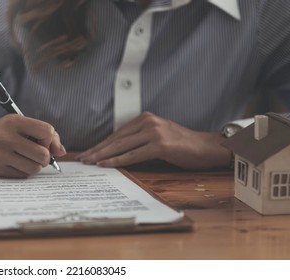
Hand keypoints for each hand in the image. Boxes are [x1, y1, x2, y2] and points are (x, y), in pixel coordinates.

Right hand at [0, 115, 65, 177]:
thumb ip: (41, 134)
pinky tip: (14, 164)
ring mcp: (0, 154)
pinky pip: (22, 175)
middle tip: (36, 155)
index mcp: (14, 121)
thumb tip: (62, 151)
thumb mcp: (16, 125)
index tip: (46, 144)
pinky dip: (23, 172)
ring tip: (25, 160)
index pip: (47, 131)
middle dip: (45, 158)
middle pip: (43, 154)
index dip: (51, 140)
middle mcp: (6, 137)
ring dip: (34, 166)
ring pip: (34, 168)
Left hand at [76, 112, 230, 169]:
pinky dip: (117, 161)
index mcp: (145, 119)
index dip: (101, 144)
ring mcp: (154, 132)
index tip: (88, 152)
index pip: (118, 133)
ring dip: (102, 155)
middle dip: (97, 149)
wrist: (207, 147)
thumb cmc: (183, 146)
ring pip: (121, 146)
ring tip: (89, 162)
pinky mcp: (160, 145)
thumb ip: (140, 140)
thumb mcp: (159, 137)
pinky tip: (105, 164)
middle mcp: (147, 122)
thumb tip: (119, 152)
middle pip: (116, 139)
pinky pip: (133, 155)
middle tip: (82, 158)